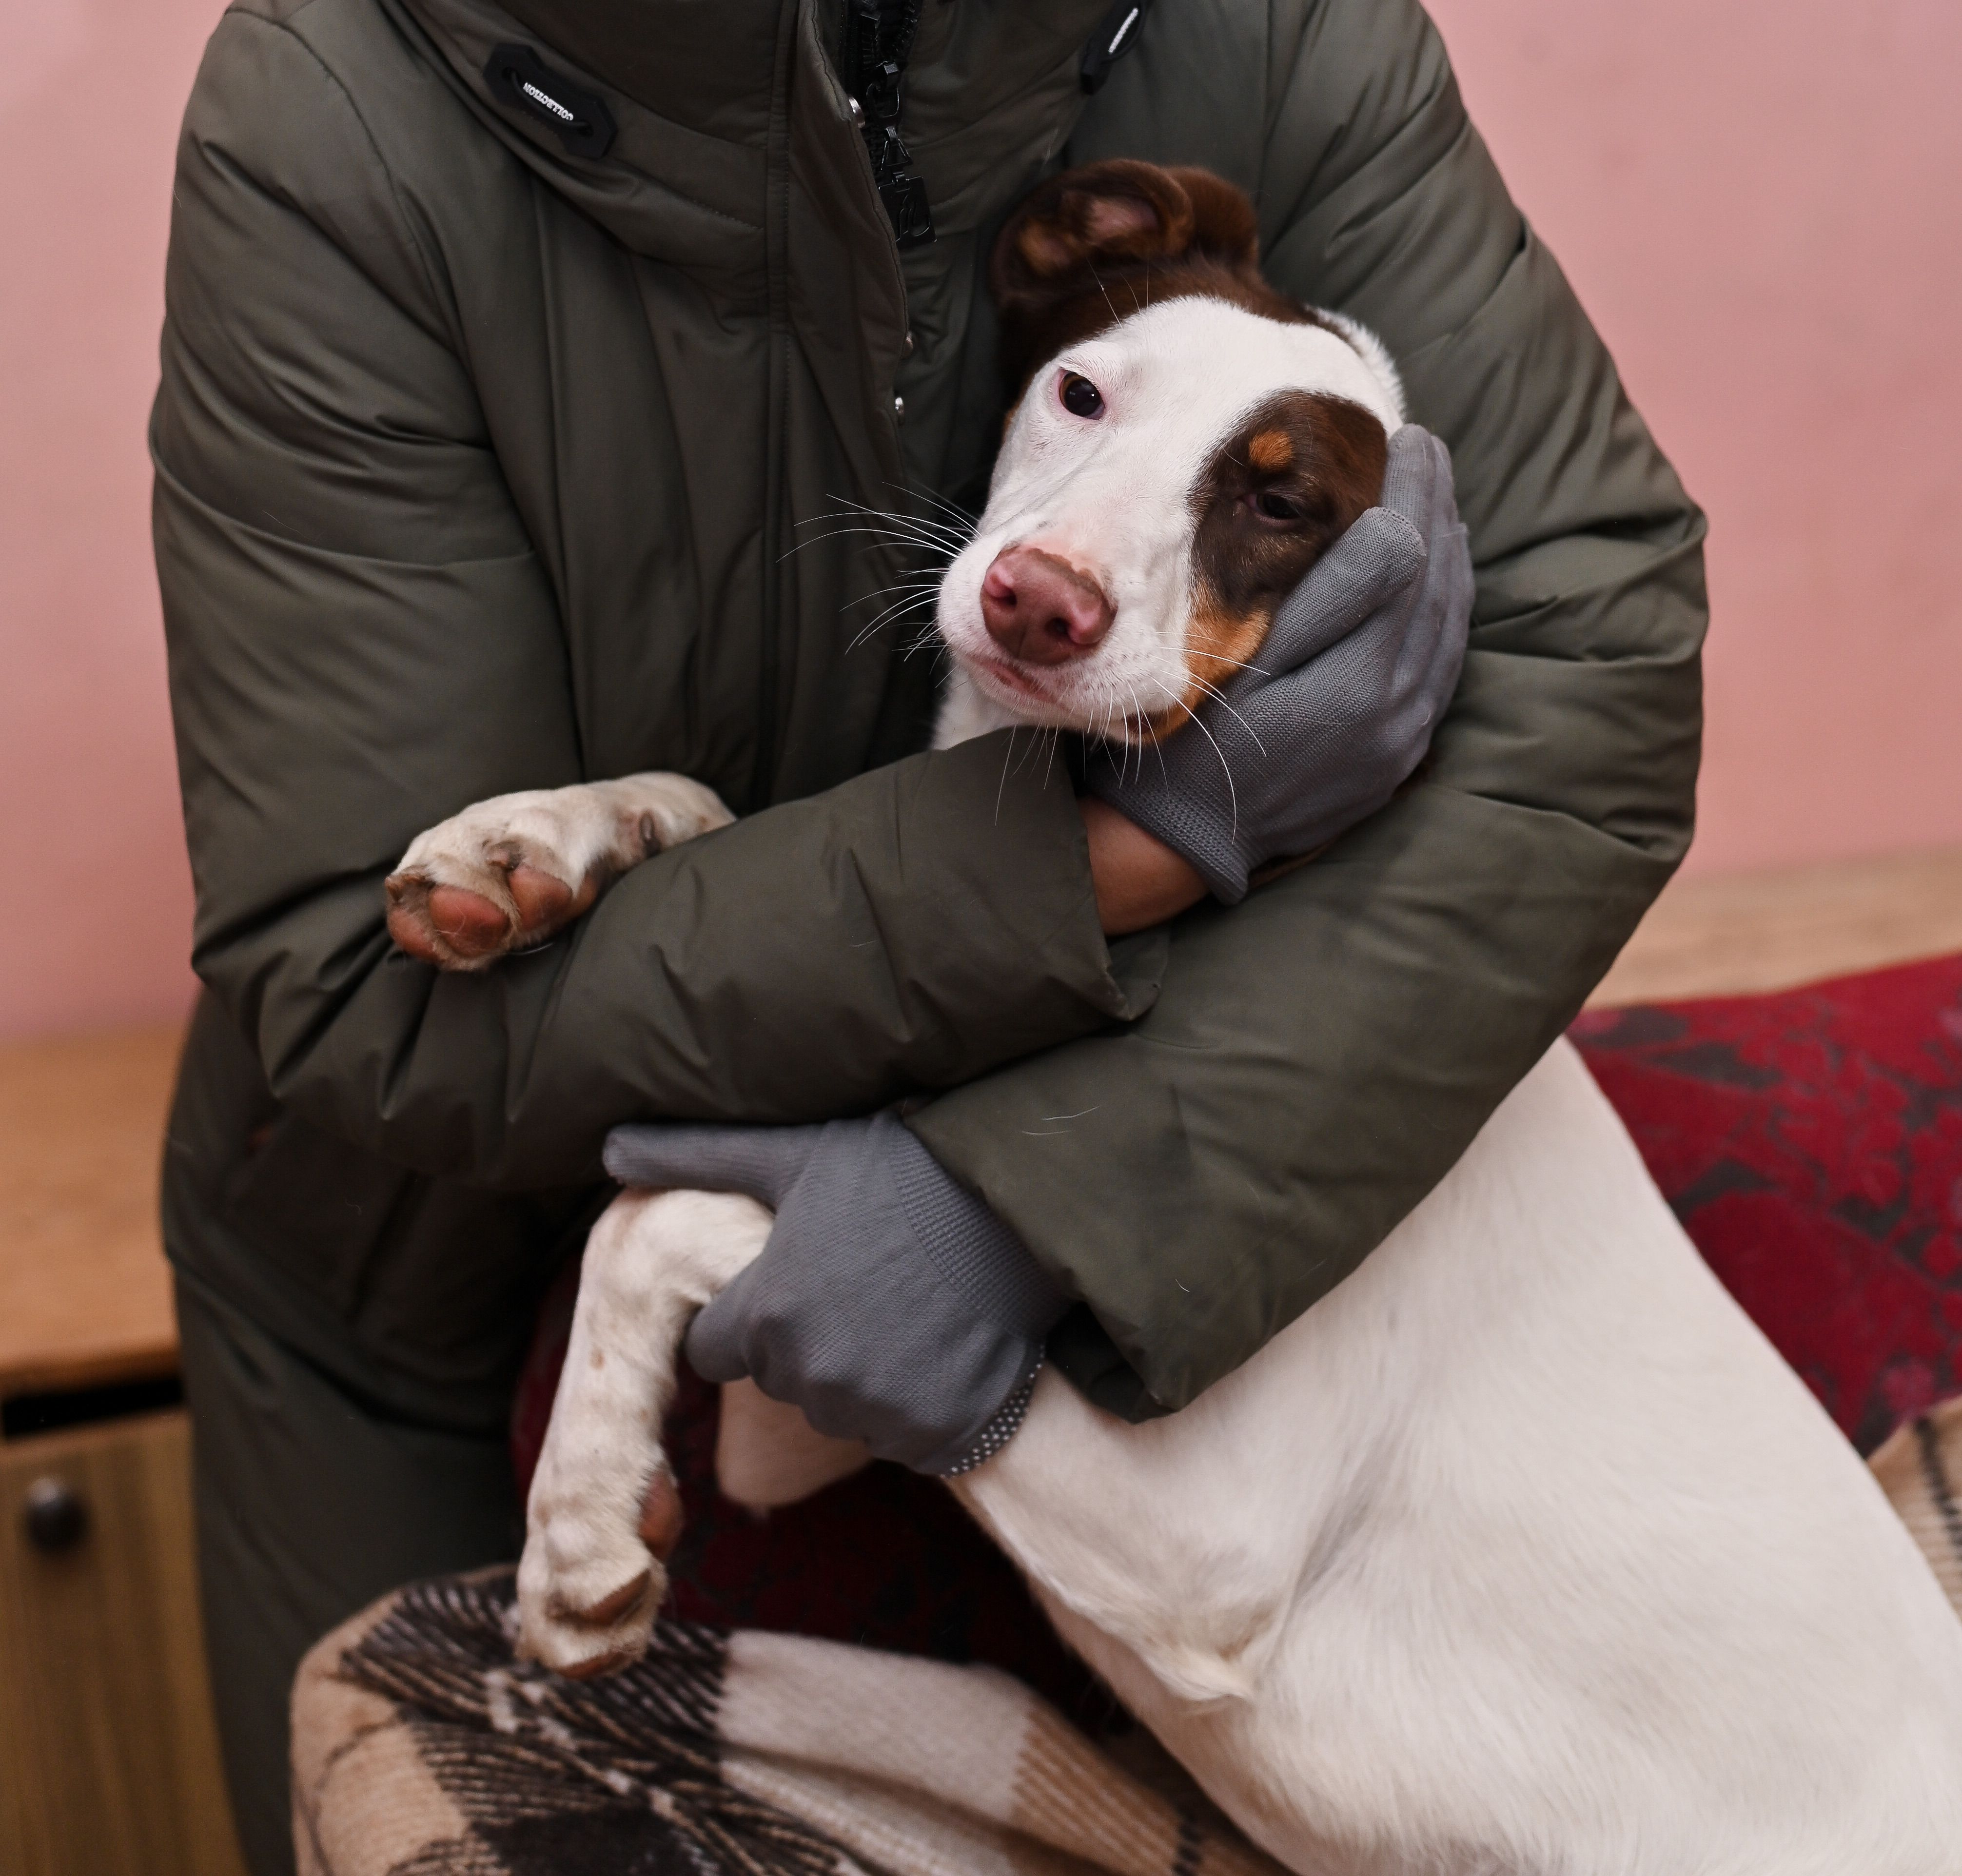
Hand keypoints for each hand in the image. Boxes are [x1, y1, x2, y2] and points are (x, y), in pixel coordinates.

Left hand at [601, 1114, 1065, 1473]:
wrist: (1015, 1204)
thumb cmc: (896, 1171)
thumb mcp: (791, 1154)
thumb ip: (696, 1158)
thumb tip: (609, 1151)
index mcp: (764, 1316)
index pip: (718, 1351)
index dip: (749, 1315)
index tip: (794, 1279)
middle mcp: (812, 1376)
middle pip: (782, 1382)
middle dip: (808, 1343)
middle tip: (860, 1284)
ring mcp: (878, 1413)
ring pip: (843, 1411)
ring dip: (864, 1377)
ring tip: (908, 1310)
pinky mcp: (939, 1437)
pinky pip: (908, 1438)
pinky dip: (921, 1406)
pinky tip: (944, 1348)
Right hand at [1083, 423, 1472, 904]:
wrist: (1176, 845)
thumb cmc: (1186, 744)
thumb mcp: (1242, 663)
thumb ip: (1329, 601)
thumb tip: (1401, 529)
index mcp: (1360, 685)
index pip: (1411, 562)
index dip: (1412, 492)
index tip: (1408, 437)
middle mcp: (1396, 716)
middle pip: (1439, 592)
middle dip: (1437, 510)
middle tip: (1427, 449)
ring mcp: (1400, 743)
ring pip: (1447, 632)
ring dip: (1448, 560)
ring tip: (1437, 503)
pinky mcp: (1393, 759)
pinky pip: (1439, 672)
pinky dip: (1443, 616)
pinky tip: (1433, 586)